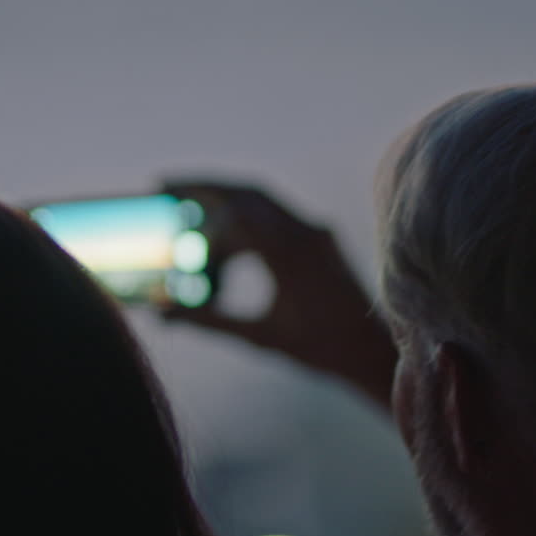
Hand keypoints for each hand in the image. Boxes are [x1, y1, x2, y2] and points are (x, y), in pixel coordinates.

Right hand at [161, 180, 396, 411]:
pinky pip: (278, 214)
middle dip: (205, 184)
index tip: (164, 197)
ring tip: (190, 207)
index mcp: (287, 252)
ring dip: (226, 196)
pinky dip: (248, 215)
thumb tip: (164, 315)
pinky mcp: (321, 238)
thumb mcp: (258, 336)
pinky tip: (226, 232)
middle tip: (167, 185)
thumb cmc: (319, 348)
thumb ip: (209, 321)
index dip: (195, 199)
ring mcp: (316, 232)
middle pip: (246, 191)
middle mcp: (304, 232)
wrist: (371, 351)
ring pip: (262, 199)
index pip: (232, 210)